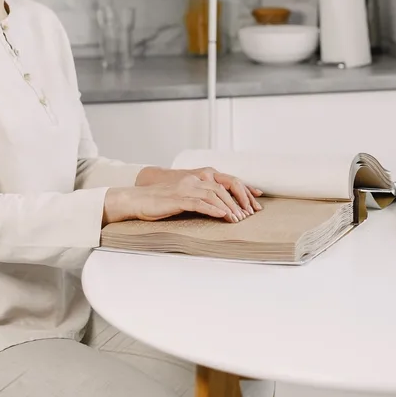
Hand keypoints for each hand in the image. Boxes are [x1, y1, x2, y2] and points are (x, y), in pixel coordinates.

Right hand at [103, 173, 262, 224]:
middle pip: (225, 186)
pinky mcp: (178, 198)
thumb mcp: (185, 196)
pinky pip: (199, 203)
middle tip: (250, 214)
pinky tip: (222, 217)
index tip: (258, 200)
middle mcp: (195, 179)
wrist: (138, 199)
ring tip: (238, 219)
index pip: (227, 180)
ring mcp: (186, 187)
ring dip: (229, 207)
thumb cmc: (162, 200)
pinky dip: (213, 210)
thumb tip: (221, 208)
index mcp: (199, 176)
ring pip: (214, 195)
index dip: (244, 189)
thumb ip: (202, 197)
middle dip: (240, 199)